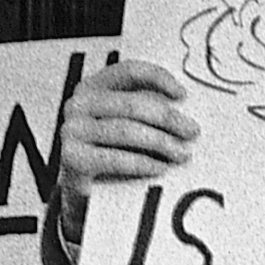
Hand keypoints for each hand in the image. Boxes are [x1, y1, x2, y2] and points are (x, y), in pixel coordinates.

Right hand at [56, 58, 199, 213]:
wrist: (79, 193)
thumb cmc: (105, 156)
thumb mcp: (122, 127)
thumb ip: (141, 113)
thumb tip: (180, 115)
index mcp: (93, 88)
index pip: (128, 72)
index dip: (158, 78)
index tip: (182, 94)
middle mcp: (79, 104)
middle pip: (132, 104)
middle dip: (168, 118)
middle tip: (191, 131)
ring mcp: (73, 130)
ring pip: (127, 131)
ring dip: (161, 143)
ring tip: (181, 154)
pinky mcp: (73, 157)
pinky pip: (116, 158)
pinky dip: (143, 163)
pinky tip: (159, 167)